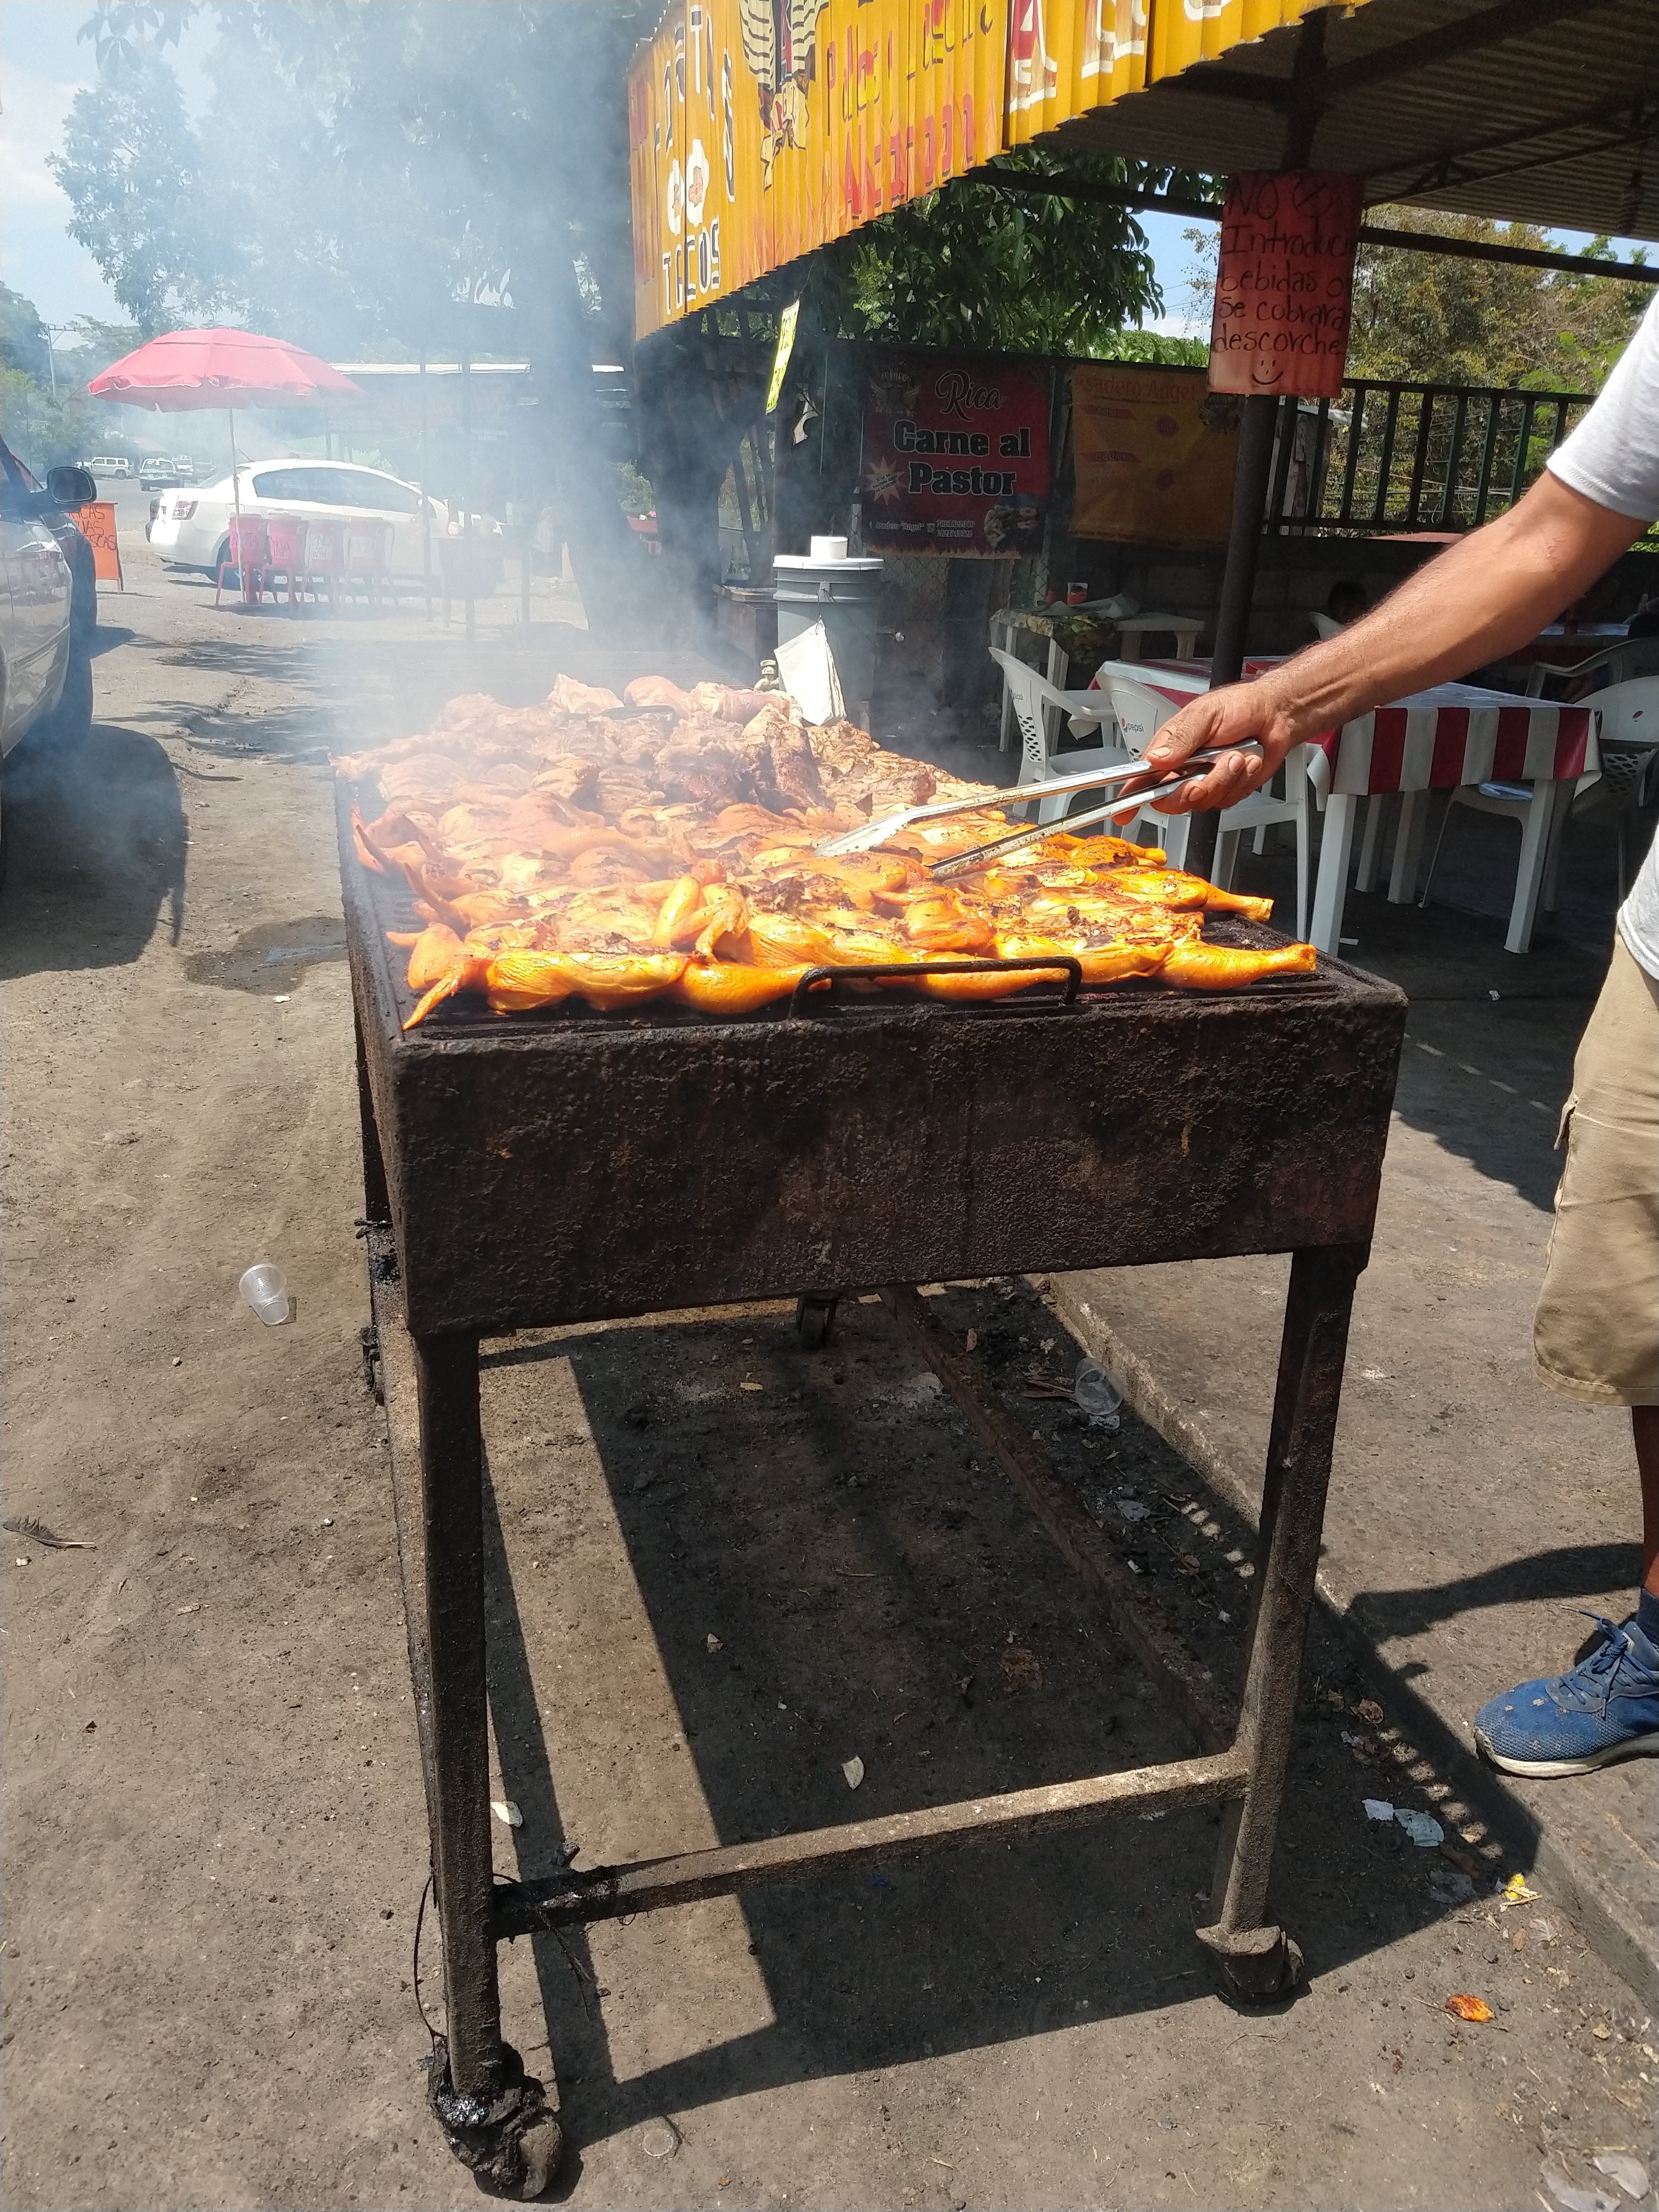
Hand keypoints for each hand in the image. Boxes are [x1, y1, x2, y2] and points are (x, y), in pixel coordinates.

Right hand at [1125, 681, 1304, 816]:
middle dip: (1190, 790)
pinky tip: (1246, 763)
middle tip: (1204, 774)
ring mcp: (1205, 783)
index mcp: (1169, 750)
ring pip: (1202, 802)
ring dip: (1224, 778)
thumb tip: (1155, 759)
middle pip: (1170, 800)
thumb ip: (1180, 739)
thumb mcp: (1205, 714)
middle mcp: (1183, 771)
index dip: (1130, 799)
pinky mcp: (1226, 792)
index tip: (1123, 813)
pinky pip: (1226, 801)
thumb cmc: (1239, 707)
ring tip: (1235, 754)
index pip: (1140, 779)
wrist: (1276, 716)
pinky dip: (1240, 782)